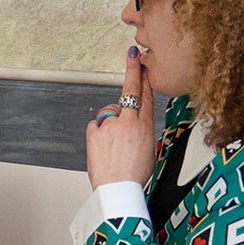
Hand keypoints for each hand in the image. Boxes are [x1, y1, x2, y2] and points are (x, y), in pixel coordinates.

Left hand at [86, 49, 158, 188]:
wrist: (118, 189)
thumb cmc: (134, 175)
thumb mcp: (149, 148)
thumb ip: (140, 129)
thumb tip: (133, 122)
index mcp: (146, 125)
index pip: (146, 94)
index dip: (144, 76)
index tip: (143, 62)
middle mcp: (128, 121)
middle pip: (130, 90)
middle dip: (132, 70)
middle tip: (132, 55)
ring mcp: (110, 125)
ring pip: (109, 111)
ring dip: (110, 121)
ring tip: (113, 143)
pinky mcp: (95, 132)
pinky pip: (96, 125)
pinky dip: (98, 132)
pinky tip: (102, 146)